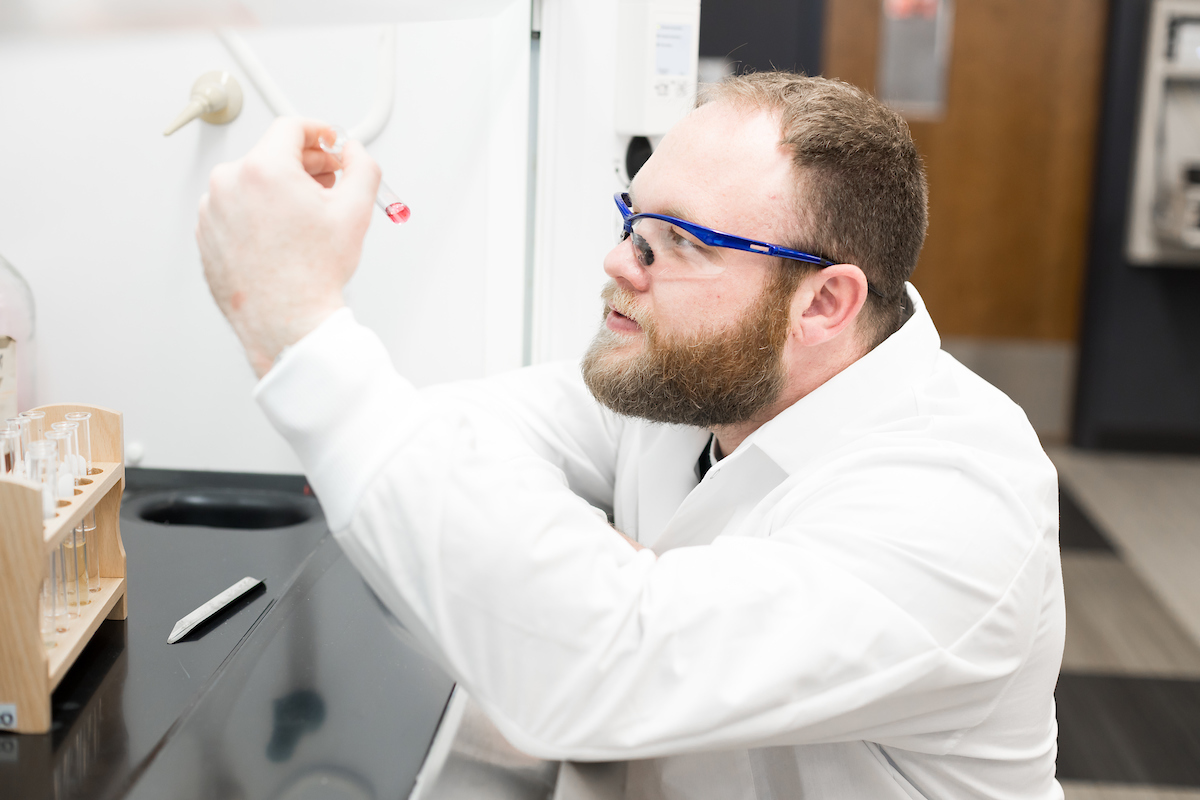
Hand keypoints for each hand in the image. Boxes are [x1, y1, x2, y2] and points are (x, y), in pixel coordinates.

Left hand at [196, 117, 380, 376]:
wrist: (286, 322)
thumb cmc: (312, 275)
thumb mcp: (355, 211)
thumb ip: (362, 166)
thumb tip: (354, 153)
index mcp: (264, 168)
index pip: (291, 127)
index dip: (318, 132)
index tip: (328, 142)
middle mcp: (229, 182)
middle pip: (270, 154)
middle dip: (303, 165)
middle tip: (327, 184)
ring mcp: (212, 209)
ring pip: (252, 182)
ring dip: (279, 190)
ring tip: (304, 219)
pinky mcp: (206, 233)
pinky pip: (234, 208)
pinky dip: (257, 213)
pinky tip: (281, 236)